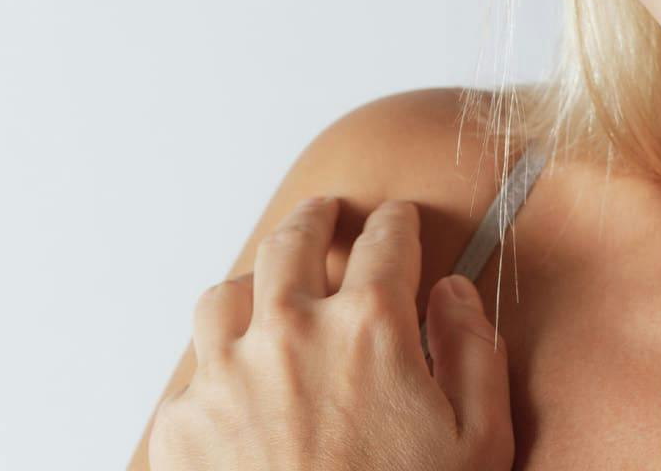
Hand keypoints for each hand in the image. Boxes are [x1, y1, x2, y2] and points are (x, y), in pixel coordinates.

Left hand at [149, 196, 513, 470]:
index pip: (387, 238)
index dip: (399, 226)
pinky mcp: (181, 427)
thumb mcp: (479, 441)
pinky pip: (192, 371)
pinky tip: (238, 383)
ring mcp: (226, 376)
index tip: (400, 227)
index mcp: (370, 326)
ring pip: (227, 296)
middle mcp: (290, 332)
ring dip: (254, 285)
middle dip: (316, 221)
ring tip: (268, 293)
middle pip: (295, 241)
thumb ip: (473, 352)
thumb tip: (451, 294)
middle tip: (325, 218)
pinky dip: (217, 364)